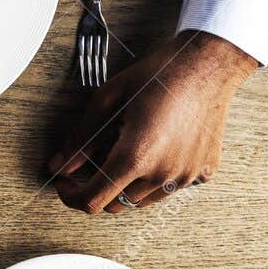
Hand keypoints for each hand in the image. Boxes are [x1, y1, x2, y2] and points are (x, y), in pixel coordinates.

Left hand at [48, 31, 257, 214]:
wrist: (209, 63)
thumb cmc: (161, 74)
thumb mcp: (109, 99)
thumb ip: (80, 138)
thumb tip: (57, 165)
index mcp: (136, 156)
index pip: (92, 201)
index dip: (71, 196)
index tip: (66, 184)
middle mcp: (163, 173)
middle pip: (115, 204)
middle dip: (98, 187)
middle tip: (97, 157)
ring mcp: (186, 176)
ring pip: (141, 200)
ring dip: (127, 184)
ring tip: (129, 147)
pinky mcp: (203, 173)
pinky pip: (169, 188)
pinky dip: (156, 177)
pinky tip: (158, 147)